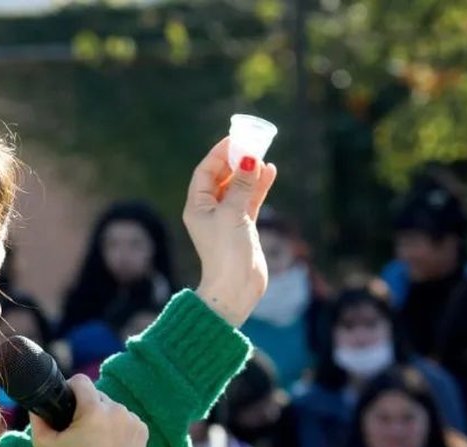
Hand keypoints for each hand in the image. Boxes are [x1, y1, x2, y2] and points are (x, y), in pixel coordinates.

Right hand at [31, 375, 148, 446]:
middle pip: (96, 395)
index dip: (69, 389)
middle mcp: (117, 410)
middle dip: (86, 408)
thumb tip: (36, 406)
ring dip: (102, 418)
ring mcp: (132, 420)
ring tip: (95, 442)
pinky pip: (125, 420)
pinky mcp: (143, 431)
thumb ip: (37, 421)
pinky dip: (117, 428)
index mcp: (93, 410)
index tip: (65, 404)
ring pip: (111, 408)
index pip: (80, 381)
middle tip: (78, 432)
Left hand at [183, 138, 278, 326]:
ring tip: (264, 156)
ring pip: (238, 187)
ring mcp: (227, 219)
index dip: (219, 154)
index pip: (205, 172)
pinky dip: (258, 187)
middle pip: (222, 177)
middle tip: (254, 143)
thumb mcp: (233, 214)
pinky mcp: (243, 227)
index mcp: (197, 207)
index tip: (235, 139)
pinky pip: (250, 200)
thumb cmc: (226, 252)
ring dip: (249, 172)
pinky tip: (270, 172)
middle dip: (236, 161)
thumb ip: (241, 186)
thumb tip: (250, 159)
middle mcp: (209, 211)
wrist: (235, 288)